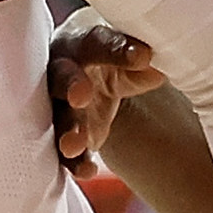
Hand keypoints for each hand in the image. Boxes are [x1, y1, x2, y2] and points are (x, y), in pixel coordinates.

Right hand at [47, 9, 165, 174]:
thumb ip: (141, 60)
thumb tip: (153, 67)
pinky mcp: (67, 133)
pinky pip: (64, 150)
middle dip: (71, 86)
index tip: (144, 57)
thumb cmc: (114, 59)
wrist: (95, 77)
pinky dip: (75, 162)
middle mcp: (64, 71)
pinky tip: (88, 171)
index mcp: (82, 42)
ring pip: (59, 117)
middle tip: (82, 96)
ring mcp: (61, 104)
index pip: (98, 41)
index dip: (117, 48)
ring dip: (67, 131)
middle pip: (62, 76)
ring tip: (76, 144)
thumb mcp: (131, 53)